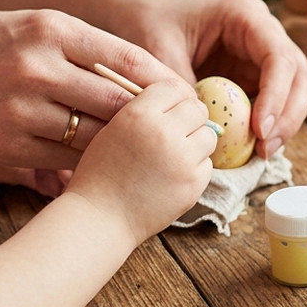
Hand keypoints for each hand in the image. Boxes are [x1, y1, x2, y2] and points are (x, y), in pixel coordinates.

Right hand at [0, 10, 186, 169]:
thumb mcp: (36, 26)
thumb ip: (88, 46)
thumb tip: (149, 75)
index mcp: (51, 29)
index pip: (126, 58)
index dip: (163, 81)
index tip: (185, 94)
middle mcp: (38, 68)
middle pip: (117, 101)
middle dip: (153, 118)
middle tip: (180, 127)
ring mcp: (22, 111)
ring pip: (97, 136)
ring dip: (126, 144)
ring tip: (150, 148)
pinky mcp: (10, 147)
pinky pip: (67, 161)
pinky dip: (91, 162)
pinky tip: (108, 162)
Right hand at [65, 79, 215, 243]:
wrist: (99, 218)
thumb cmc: (100, 174)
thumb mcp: (112, 130)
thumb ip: (143, 111)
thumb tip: (178, 96)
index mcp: (138, 114)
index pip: (173, 88)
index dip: (173, 98)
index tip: (171, 108)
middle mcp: (163, 132)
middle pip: (197, 108)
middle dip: (189, 118)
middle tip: (177, 131)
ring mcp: (182, 159)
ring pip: (208, 135)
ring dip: (196, 141)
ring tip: (174, 155)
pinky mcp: (194, 183)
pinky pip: (207, 164)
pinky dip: (195, 168)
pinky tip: (173, 176)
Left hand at [114, 0, 306, 158]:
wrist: (139, 13)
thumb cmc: (148, 23)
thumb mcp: (160, 52)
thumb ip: (185, 88)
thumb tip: (210, 128)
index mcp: (246, 16)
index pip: (279, 58)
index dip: (276, 95)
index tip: (259, 129)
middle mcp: (264, 34)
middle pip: (300, 76)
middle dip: (288, 115)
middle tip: (266, 148)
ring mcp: (263, 56)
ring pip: (297, 92)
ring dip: (285, 124)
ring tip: (262, 152)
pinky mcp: (255, 76)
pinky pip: (276, 103)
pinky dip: (270, 126)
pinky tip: (254, 146)